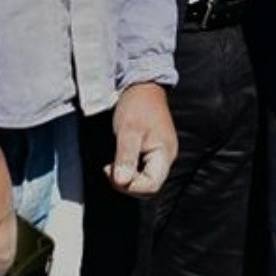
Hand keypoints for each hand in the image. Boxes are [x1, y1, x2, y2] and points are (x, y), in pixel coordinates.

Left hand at [109, 82, 177, 196]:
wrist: (143, 87)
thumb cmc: (137, 106)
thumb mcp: (128, 131)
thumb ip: (125, 157)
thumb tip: (122, 181)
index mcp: (164, 154)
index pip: (151, 186)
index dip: (130, 186)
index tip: (111, 171)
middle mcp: (166, 158)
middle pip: (148, 188)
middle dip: (127, 185)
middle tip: (109, 169)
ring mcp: (160, 156)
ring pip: (144, 181)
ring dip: (126, 179)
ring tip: (112, 164)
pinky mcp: (152, 152)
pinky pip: (142, 171)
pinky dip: (128, 171)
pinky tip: (118, 161)